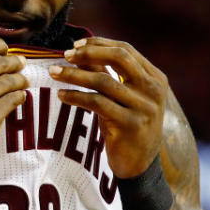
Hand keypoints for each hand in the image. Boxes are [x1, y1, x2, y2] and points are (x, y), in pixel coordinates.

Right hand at [0, 38, 27, 170]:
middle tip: (21, 64)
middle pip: (3, 63)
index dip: (1, 48)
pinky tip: (18, 98)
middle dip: (15, 62)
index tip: (6, 52)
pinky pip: (13, 101)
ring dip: (20, 80)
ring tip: (23, 82)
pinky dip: (19, 97)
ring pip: (11, 81)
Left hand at [50, 37, 167, 178]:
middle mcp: (153, 90)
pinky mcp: (129, 125)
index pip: (126, 50)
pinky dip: (76, 96)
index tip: (76, 45)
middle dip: (89, 52)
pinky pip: (96, 103)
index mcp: (155, 78)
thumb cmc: (127, 127)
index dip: (99, 44)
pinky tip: (62, 95)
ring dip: (75, 74)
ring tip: (54, 72)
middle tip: (66, 55)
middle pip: (119, 57)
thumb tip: (81, 51)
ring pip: (103, 81)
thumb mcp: (121, 98)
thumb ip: (107, 74)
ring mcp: (143, 108)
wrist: (139, 166)